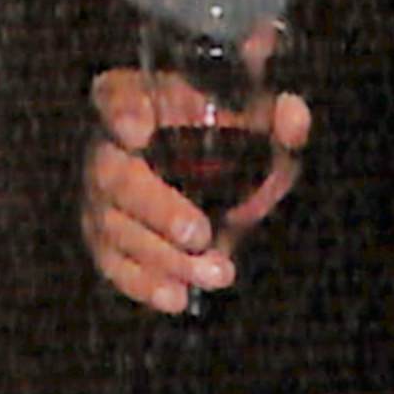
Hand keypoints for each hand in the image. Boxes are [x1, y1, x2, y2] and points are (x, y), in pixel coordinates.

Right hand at [83, 36, 309, 315]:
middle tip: (200, 233)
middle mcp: (107, 148)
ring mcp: (100, 199)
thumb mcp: (254, 124)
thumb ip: (276, 117)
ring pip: (115, 229)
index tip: (140, 130)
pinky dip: (144, 285)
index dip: (122, 112)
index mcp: (137, 100)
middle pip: (114, 176)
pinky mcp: (105, 240)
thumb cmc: (222, 137)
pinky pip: (112, 265)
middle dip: (157, 208)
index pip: (116, 96)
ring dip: (165, 257)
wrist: (207, 176)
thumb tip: (293, 118)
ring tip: (218, 271)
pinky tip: (178, 296)